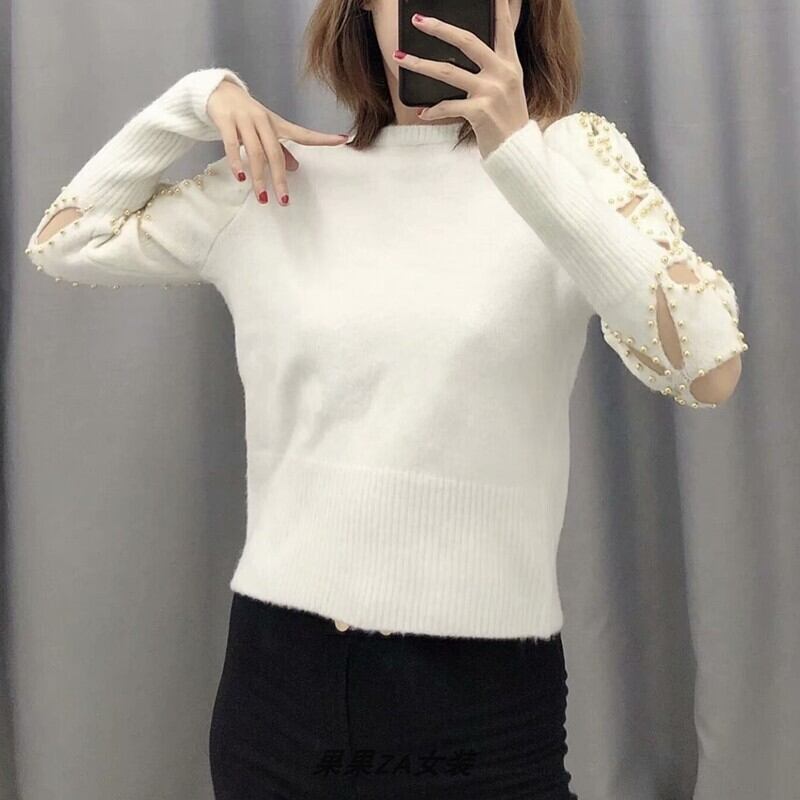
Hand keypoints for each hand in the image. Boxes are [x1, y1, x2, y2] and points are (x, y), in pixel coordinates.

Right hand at [207, 77, 348, 204]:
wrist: (218, 90)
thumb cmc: (246, 115)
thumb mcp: (266, 131)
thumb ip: (280, 150)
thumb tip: (295, 168)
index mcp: (278, 124)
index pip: (303, 134)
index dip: (323, 138)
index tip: (344, 139)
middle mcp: (263, 121)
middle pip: (275, 153)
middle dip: (280, 179)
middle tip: (284, 201)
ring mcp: (244, 120)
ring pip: (255, 152)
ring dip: (259, 177)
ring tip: (262, 197)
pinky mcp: (226, 121)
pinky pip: (232, 145)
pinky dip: (236, 162)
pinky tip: (241, 178)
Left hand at [392, 0, 531, 158]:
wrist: (517, 152)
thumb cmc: (508, 119)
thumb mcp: (509, 87)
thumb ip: (494, 67)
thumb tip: (464, 53)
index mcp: (510, 64)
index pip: (503, 27)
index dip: (497, 5)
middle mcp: (502, 73)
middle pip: (467, 41)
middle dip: (439, 28)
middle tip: (418, 20)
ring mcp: (491, 92)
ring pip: (447, 71)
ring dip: (419, 64)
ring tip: (400, 58)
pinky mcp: (480, 113)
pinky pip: (448, 106)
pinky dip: (433, 110)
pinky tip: (423, 113)